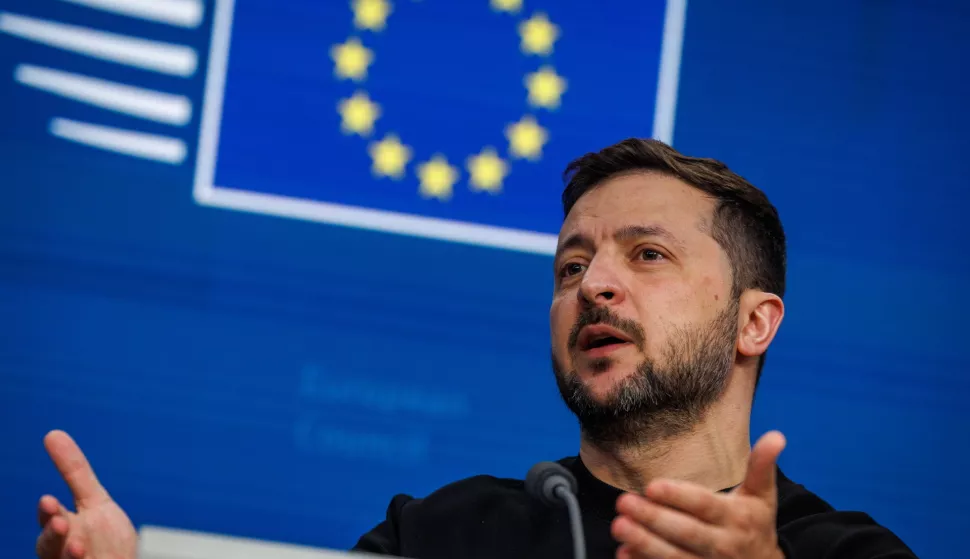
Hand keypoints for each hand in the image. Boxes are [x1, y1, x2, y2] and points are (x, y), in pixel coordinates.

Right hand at [35, 430, 136, 558]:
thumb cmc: (106, 540)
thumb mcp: (95, 503)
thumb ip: (74, 473)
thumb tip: (52, 434)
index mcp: (63, 532)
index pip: (51, 522)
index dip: (49, 514)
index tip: (49, 500)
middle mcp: (62, 553)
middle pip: (49, 548)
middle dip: (53, 537)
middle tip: (61, 523)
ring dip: (68, 554)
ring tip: (78, 547)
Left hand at [611, 431, 786, 558]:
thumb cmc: (755, 524)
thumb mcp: (762, 496)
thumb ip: (762, 466)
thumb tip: (776, 436)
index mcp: (737, 518)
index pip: (704, 505)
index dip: (678, 496)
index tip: (652, 486)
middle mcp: (723, 545)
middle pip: (685, 532)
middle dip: (653, 518)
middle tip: (623, 502)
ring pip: (674, 557)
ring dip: (644, 543)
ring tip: (619, 526)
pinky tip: (624, 553)